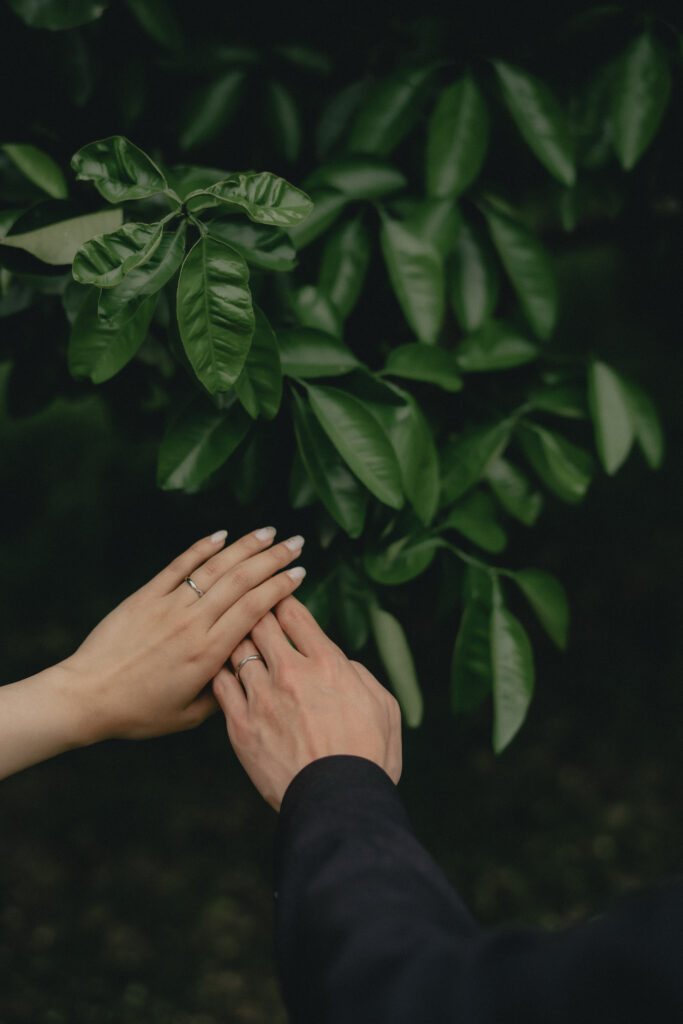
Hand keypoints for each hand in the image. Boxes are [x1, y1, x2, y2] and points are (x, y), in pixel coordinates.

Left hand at [58, 527, 306, 743]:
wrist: (86, 697)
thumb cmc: (138, 712)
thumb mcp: (188, 716)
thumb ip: (223, 694)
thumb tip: (247, 673)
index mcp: (208, 654)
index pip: (254, 609)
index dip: (280, 587)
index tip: (300, 573)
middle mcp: (192, 624)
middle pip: (241, 581)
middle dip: (273, 559)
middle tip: (297, 543)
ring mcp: (167, 606)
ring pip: (214, 568)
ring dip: (245, 547)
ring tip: (269, 532)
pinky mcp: (145, 597)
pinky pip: (178, 566)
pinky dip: (201, 548)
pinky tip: (221, 535)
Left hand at [212, 596, 401, 809]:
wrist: (339, 804)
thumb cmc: (369, 757)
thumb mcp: (383, 705)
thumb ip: (358, 674)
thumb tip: (340, 663)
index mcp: (328, 663)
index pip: (294, 613)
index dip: (281, 596)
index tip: (276, 592)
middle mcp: (292, 673)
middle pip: (260, 622)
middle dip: (253, 607)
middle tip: (247, 603)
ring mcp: (262, 699)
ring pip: (236, 649)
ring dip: (234, 637)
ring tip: (230, 632)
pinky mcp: (241, 726)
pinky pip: (221, 685)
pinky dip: (220, 670)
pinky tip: (219, 667)